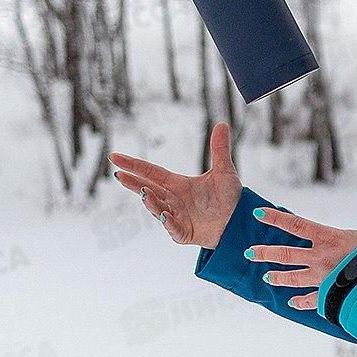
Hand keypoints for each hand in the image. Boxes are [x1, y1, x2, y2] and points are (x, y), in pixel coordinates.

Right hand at [109, 120, 240, 247]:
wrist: (241, 221)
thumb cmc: (229, 198)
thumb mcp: (224, 171)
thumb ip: (219, 149)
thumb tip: (222, 124)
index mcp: (178, 184)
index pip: (151, 172)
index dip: (134, 165)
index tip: (115, 157)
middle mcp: (174, 200)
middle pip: (149, 189)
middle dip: (133, 183)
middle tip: (118, 175)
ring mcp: (177, 217)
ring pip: (158, 209)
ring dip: (151, 202)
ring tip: (145, 192)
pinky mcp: (185, 233)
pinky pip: (174, 228)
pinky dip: (169, 223)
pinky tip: (165, 215)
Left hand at [248, 179, 356, 310]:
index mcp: (329, 238)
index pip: (296, 225)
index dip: (275, 218)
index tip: (258, 214)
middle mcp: (321, 258)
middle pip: (286, 254)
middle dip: (265, 253)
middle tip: (248, 252)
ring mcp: (323, 278)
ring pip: (292, 278)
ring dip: (277, 278)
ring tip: (265, 278)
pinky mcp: (329, 296)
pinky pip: (310, 300)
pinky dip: (300, 301)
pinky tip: (291, 303)